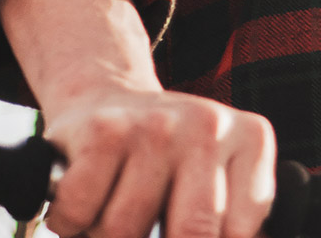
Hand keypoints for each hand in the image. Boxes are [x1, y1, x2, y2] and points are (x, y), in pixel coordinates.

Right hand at [43, 86, 275, 237]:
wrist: (108, 96)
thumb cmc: (170, 156)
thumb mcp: (220, 177)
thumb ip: (237, 220)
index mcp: (251, 139)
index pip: (240, 231)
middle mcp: (209, 125)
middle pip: (192, 233)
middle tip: (147, 235)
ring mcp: (156, 125)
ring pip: (123, 230)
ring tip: (116, 215)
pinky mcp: (102, 130)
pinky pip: (78, 212)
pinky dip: (69, 222)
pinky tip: (86, 200)